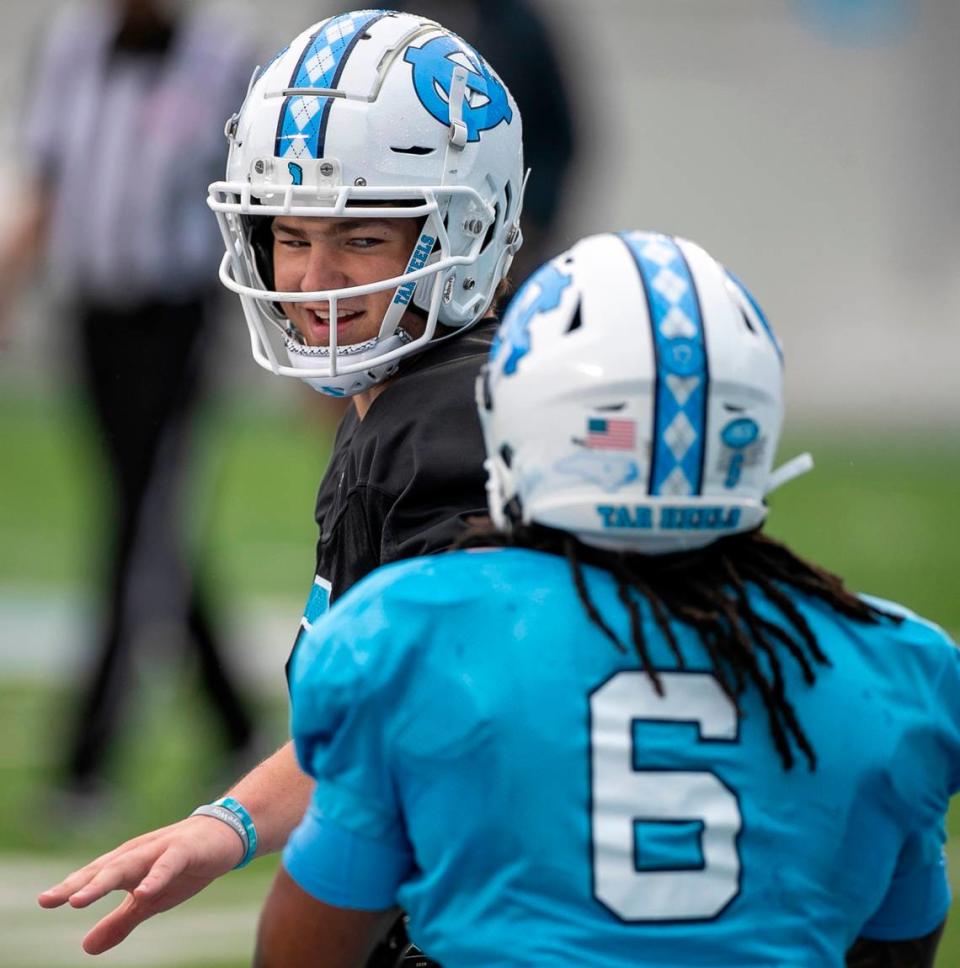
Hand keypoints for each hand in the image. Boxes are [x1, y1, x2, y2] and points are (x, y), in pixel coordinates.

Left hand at [37, 815, 245, 954]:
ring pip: (129, 865)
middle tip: (50, 899)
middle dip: (78, 885)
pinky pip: (168, 864)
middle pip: (104, 870)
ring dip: (104, 881)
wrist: (226, 836)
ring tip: (81, 899)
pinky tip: (142, 891)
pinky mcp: (186, 850)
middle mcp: (139, 854)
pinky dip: (154, 877)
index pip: (93, 877)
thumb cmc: (183, 867)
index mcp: (127, 865)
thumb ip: (120, 921)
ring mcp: (161, 850)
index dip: (69, 888)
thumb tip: (85, 948)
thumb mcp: (150, 901)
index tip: (44, 900)